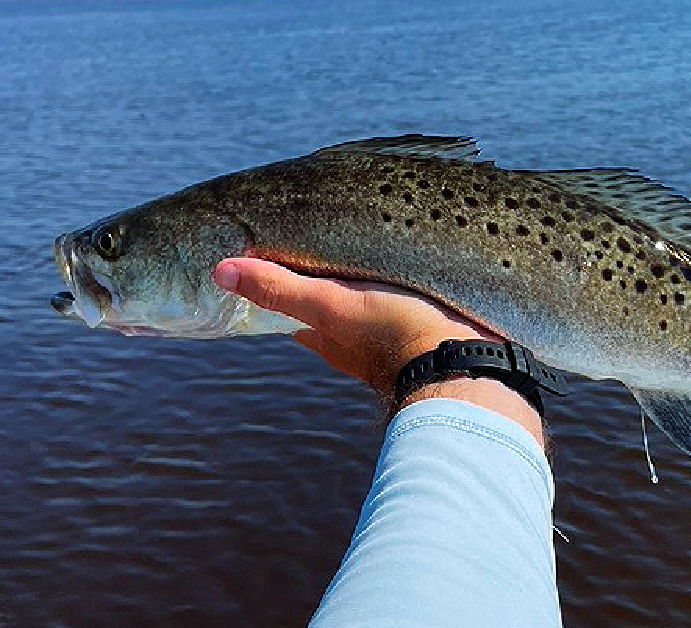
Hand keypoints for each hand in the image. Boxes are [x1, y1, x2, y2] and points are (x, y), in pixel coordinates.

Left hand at [212, 259, 543, 446]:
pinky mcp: (433, 344)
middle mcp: (359, 352)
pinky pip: (411, 320)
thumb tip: (220, 272)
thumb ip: (282, 290)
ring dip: (372, 300)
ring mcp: (397, 351)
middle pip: (333, 320)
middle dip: (331, 295)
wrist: (470, 366)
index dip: (287, 294)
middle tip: (332, 262)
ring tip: (378, 266)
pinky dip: (406, 306)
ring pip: (373, 321)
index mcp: (332, 341)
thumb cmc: (396, 333)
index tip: (283, 267)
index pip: (297, 317)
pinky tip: (420, 287)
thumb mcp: (333, 305)